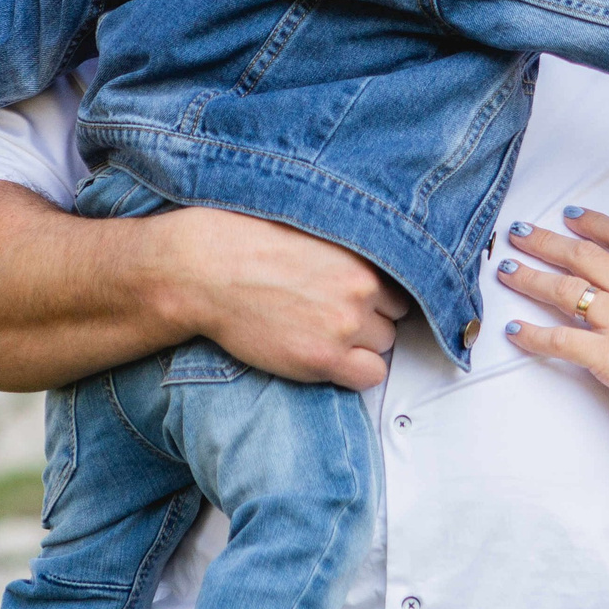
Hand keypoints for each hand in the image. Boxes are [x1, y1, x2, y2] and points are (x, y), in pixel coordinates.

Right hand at [165, 208, 413, 390]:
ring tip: (325, 336)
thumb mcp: (312, 232)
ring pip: (384, 346)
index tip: (357, 300)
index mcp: (361, 254)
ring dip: (362, 345)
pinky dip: (356, 372)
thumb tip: (366, 265)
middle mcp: (362, 288)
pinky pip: (370, 376)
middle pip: (394, 318)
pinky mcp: (324, 358)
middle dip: (370, 321)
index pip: (398, 285)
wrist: (210, 271)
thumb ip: (347, 250)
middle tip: (335, 319)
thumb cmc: (249, 246)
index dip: (377, 297)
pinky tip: (329, 360)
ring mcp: (346, 325)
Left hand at [495, 208, 608, 441]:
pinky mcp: (606, 355)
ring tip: (507, 270)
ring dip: (530, 277)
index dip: (593, 222)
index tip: (571, 215)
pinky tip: (514, 332)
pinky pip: (560, 340)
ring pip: (564, 289)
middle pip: (582, 255)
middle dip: (545, 242)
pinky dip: (533, 335)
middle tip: (519, 233)